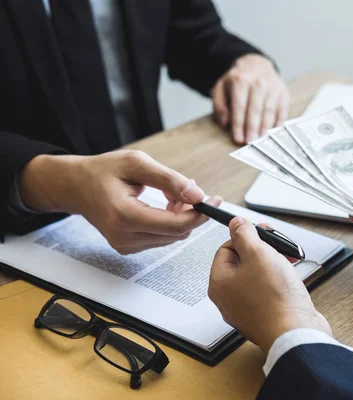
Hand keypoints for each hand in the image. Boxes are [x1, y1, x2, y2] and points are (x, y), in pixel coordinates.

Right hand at [18, 150, 221, 254]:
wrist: (77, 186)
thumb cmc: (103, 171)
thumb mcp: (137, 163)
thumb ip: (169, 179)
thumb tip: (198, 194)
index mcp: (124, 216)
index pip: (175, 225)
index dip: (199, 214)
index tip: (214, 200)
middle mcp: (124, 237)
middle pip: (177, 233)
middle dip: (191, 213)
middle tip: (191, 189)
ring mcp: (125, 245)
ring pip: (172, 237)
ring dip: (181, 217)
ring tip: (174, 194)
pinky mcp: (128, 247)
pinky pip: (162, 238)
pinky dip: (170, 222)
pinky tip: (165, 205)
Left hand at [208, 217, 330, 352]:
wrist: (295, 332)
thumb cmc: (275, 297)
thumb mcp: (258, 254)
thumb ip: (245, 235)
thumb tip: (236, 223)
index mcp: (220, 283)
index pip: (226, 248)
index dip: (245, 237)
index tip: (262, 232)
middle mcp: (229, 298)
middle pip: (243, 262)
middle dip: (263, 249)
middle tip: (278, 244)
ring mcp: (247, 309)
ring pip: (257, 275)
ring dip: (274, 262)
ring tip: (289, 260)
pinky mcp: (265, 315)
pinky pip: (268, 291)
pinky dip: (280, 280)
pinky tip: (291, 277)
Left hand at [211, 54, 289, 144]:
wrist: (256, 64)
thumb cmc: (238, 81)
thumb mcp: (221, 88)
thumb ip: (219, 106)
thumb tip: (225, 123)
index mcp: (241, 80)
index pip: (239, 106)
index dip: (238, 124)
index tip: (238, 138)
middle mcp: (258, 82)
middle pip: (255, 109)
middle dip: (252, 128)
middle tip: (250, 142)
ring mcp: (273, 87)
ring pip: (269, 110)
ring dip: (265, 127)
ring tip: (260, 139)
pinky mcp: (283, 93)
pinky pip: (282, 110)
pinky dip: (278, 122)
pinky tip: (273, 131)